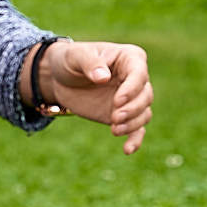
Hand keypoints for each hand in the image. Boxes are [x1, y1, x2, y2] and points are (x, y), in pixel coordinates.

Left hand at [37, 38, 153, 153]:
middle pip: (146, 96)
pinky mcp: (124, 116)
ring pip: (144, 113)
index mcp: (130, 58)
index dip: (131, 89)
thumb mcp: (76, 56)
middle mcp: (135, 79)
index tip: (117, 101)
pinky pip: (137, 129)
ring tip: (114, 130)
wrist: (60, 79)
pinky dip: (135, 140)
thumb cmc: (71, 60)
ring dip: (132, 124)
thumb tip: (103, 77)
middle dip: (132, 109)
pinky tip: (127, 150)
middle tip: (114, 118)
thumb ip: (90, 64)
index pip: (139, 74)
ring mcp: (131, 99)